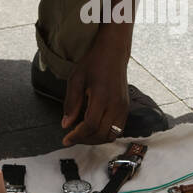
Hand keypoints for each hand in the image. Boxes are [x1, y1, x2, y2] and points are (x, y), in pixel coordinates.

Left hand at [61, 29, 130, 145]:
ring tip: (83, 135)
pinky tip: (94, 129)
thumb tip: (65, 125)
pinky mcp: (126, 108)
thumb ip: (71, 103)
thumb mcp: (76, 79)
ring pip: (111, 135)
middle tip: (72, 138)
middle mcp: (115, 104)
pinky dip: (105, 134)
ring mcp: (123, 107)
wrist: (113, 52)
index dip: (77, 136)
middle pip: (101, 134)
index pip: (90, 125)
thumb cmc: (93, 63)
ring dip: (96, 139)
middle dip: (84, 140)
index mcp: (102, 96)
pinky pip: (118, 129)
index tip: (65, 139)